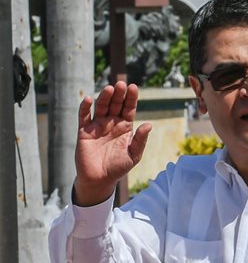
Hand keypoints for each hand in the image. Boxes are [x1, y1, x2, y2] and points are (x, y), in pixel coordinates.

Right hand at [74, 82, 152, 206]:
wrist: (99, 179)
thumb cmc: (118, 167)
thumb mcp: (133, 155)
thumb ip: (140, 140)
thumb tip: (149, 125)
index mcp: (125, 127)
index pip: (129, 109)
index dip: (131, 98)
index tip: (133, 87)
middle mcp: (111, 123)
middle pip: (115, 104)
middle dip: (118, 94)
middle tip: (121, 84)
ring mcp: (97, 125)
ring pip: (101, 107)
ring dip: (104, 97)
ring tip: (109, 89)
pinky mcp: (84, 131)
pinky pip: (83, 116)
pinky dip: (85, 108)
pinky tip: (90, 100)